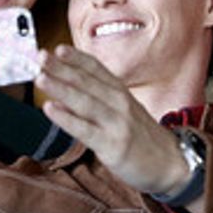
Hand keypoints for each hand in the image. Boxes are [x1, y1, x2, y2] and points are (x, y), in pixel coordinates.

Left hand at [35, 45, 189, 196]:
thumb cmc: (144, 138)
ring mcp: (117, 123)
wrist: (172, 163)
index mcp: (121, 92)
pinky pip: (86, 129)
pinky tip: (50, 109)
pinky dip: (67, 118)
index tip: (57, 48)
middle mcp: (119, 103)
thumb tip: (63, 93)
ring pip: (85, 101)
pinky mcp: (113, 145)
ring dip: (61, 88)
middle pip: (87, 81)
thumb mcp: (124, 112)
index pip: (96, 69)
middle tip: (40, 56)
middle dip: (62, 67)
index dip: (76, 57)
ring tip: (41, 78)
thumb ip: (97, 101)